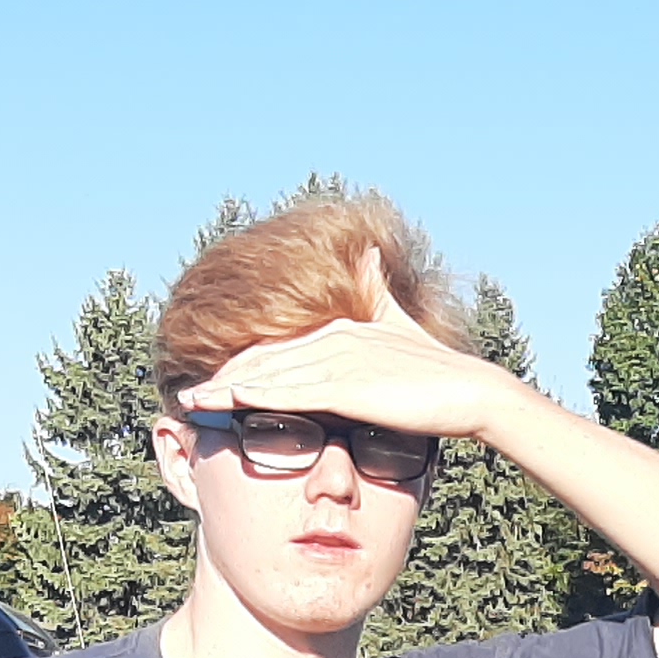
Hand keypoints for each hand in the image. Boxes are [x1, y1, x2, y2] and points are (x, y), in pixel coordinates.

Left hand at [172, 249, 533, 443]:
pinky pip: (289, 392)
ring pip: (268, 376)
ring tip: (193, 403)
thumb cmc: (439, 370)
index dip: (244, 364)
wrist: (470, 391)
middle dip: (222, 378)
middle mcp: (332, 340)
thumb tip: (368, 253)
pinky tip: (228, 404)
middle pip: (264, 360)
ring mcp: (337, 363)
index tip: (216, 381)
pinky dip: (254, 397)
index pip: (279, 347)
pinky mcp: (346, 387)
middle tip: (189, 394)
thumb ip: (378, 292)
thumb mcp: (402, 321)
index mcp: (340, 330)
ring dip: (225, 390)